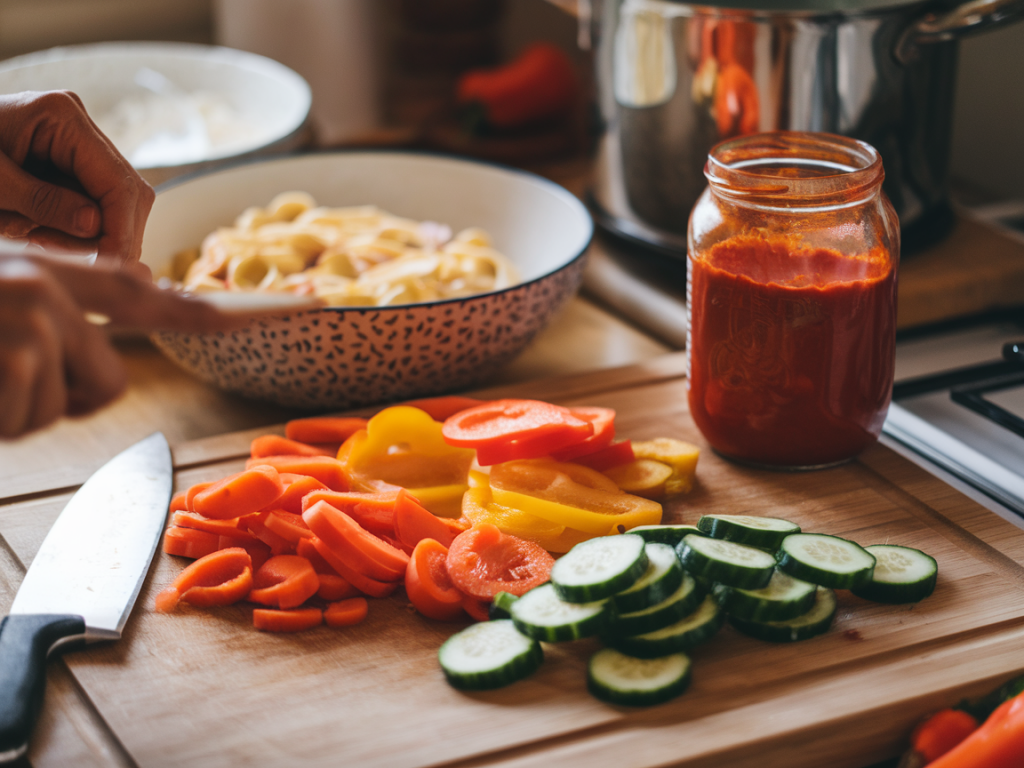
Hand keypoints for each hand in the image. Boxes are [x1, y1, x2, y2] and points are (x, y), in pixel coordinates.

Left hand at [0, 91, 153, 263]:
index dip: (121, 230)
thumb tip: (94, 227)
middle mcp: (79, 125)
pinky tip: (43, 232)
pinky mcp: (71, 163)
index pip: (118, 182)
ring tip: (43, 240)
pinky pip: (95, 204)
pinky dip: (76, 229)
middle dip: (112, 234)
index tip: (110, 266)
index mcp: (61, 117)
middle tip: (82, 263)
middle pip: (128, 192)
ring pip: (118, 202)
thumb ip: (42, 202)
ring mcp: (78, 144)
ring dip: (93, 235)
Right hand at [0, 256, 243, 438]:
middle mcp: (43, 289)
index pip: (130, 291)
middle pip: (112, 378)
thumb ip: (55, 293)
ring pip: (62, 410)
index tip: (246, 315)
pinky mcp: (15, 362)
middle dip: (73, 402)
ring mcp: (32, 325)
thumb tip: (143, 282)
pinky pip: (27, 422)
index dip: (187, 310)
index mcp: (38, 269)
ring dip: (18, 413)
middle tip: (12, 389)